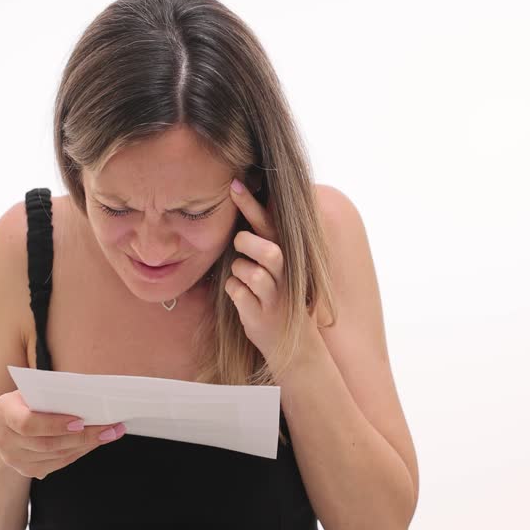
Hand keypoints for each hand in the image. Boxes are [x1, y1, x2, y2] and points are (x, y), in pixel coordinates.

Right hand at [0, 390, 125, 479]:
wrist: (6, 427)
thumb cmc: (24, 401)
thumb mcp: (30, 391)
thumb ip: (50, 395)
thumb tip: (89, 398)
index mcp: (2, 411)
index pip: (27, 423)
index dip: (54, 424)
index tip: (80, 421)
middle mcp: (3, 439)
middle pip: (47, 443)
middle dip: (82, 437)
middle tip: (110, 428)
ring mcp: (14, 459)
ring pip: (56, 456)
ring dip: (86, 445)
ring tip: (110, 433)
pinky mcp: (28, 471)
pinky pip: (59, 463)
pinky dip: (80, 452)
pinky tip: (95, 442)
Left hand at [223, 177, 312, 371]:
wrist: (295, 345)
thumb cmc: (279, 296)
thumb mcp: (277, 266)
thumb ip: (263, 240)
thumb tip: (246, 208)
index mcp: (287, 255)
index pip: (270, 224)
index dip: (252, 204)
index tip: (235, 184)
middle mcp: (286, 273)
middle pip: (264, 247)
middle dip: (245, 243)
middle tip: (242, 245)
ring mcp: (276, 295)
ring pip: (245, 270)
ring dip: (238, 273)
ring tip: (247, 281)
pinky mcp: (261, 314)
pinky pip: (235, 292)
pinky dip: (234, 292)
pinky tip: (246, 300)